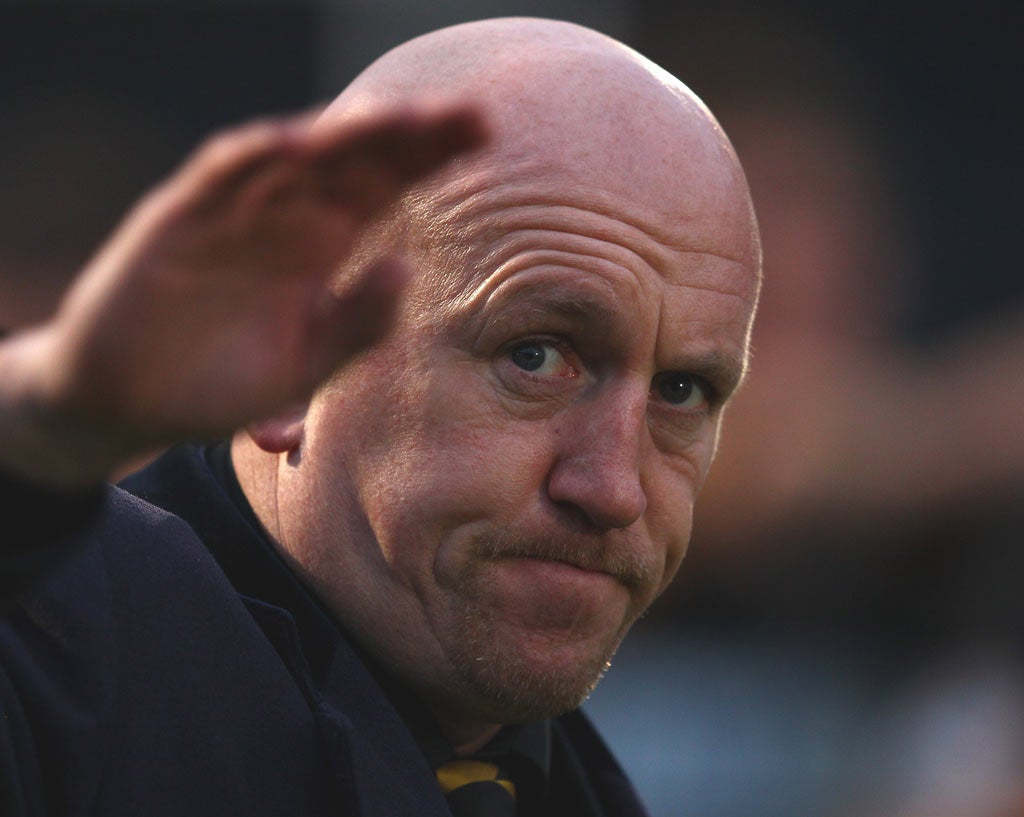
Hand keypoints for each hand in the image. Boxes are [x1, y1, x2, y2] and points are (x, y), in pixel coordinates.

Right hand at [0, 102, 486, 483]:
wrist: (132, 402)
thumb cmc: (223, 381)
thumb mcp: (307, 366)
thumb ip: (359, 325)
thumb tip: (405, 268)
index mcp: (321, 243)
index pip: (384, 183)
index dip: (429, 154)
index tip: (485, 131)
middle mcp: (284, 216)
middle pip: (353, 160)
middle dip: (409, 134)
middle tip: (470, 112)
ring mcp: (232, 212)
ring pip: (296, 158)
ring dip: (347, 137)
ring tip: (405, 120)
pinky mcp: (178, 221)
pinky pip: (219, 180)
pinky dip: (254, 159)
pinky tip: (299, 145)